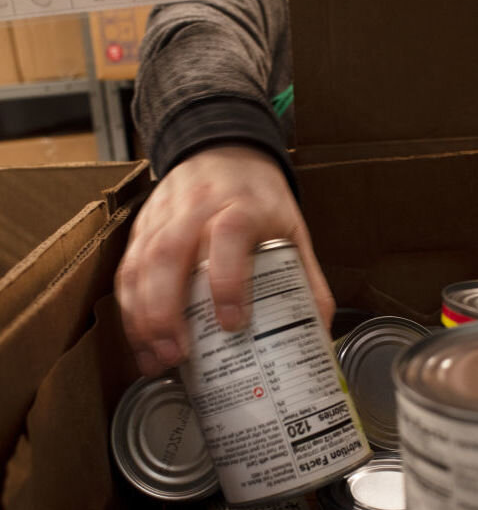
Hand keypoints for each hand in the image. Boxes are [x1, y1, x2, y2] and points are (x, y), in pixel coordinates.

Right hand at [115, 145, 334, 376]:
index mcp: (242, 207)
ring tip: (154, 359)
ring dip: (142, 317)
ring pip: (141, 266)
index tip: (233, 323)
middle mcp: (196, 209)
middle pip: (169, 255)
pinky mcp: (143, 228)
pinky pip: (127, 269)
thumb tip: (319, 331)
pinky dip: (129, 310)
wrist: (225, 150)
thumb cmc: (260, 198)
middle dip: (167, 311)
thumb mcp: (293, 230)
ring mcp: (163, 217)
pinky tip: (140, 342)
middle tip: (177, 354)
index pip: (229, 237)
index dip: (228, 280)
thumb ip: (307, 279)